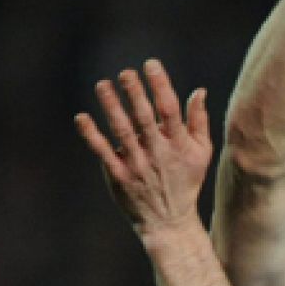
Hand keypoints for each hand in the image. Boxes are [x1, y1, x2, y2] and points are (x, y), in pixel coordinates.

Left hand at [76, 59, 213, 239]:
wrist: (168, 220)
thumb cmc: (186, 181)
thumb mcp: (202, 152)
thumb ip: (199, 121)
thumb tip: (198, 91)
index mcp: (180, 145)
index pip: (170, 110)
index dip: (160, 86)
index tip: (151, 65)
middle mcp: (158, 153)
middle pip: (145, 118)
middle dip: (135, 94)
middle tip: (125, 73)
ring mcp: (137, 165)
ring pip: (122, 131)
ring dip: (111, 107)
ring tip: (102, 85)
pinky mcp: (118, 176)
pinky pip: (103, 152)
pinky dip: (92, 135)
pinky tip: (82, 117)